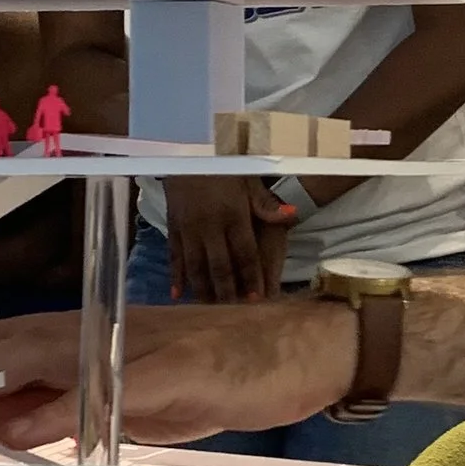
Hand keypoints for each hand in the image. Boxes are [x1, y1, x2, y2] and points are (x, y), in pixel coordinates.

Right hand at [0, 297, 358, 458]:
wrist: (298, 359)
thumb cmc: (245, 360)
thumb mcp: (174, 384)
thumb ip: (93, 400)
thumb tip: (10, 425)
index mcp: (77, 336)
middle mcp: (72, 348)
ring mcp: (91, 372)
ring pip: (12, 391)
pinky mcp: (113, 396)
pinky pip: (50, 412)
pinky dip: (23, 435)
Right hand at [160, 174, 299, 303]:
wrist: (186, 153)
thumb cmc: (222, 168)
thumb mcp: (248, 180)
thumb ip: (266, 204)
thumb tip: (291, 216)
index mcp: (233, 215)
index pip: (245, 254)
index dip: (252, 278)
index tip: (258, 299)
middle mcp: (210, 226)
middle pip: (220, 266)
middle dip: (228, 291)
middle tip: (234, 312)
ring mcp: (189, 229)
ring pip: (195, 266)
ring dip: (203, 290)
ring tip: (210, 309)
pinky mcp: (173, 228)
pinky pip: (174, 257)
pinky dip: (175, 276)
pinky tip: (177, 294)